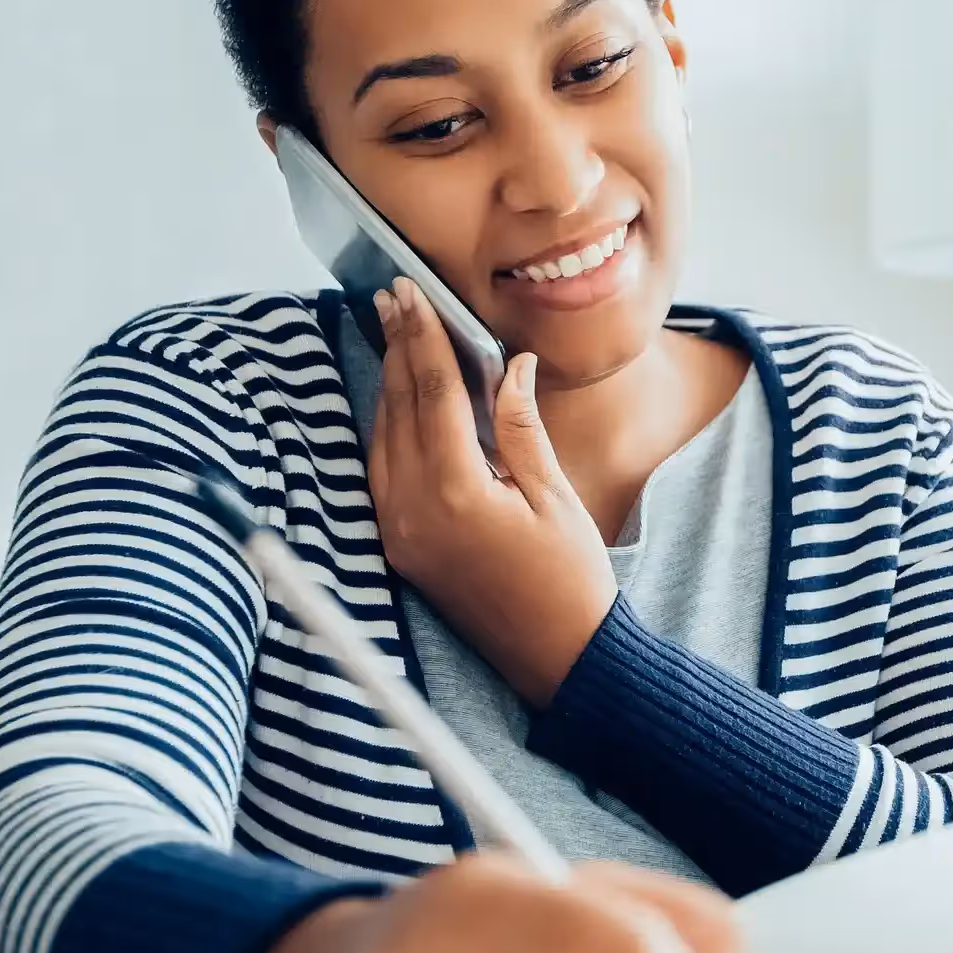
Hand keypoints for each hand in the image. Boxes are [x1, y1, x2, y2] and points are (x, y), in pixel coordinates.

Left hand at [367, 277, 618, 703]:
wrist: (561, 660)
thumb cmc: (570, 581)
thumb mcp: (554, 495)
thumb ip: (521, 426)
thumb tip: (509, 365)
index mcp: (455, 493)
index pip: (430, 393)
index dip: (421, 337)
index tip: (410, 292)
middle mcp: (413, 512)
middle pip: (397, 409)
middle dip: (397, 349)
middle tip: (393, 297)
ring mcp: (401, 534)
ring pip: (382, 438)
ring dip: (389, 385)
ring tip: (395, 336)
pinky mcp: (402, 550)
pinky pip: (382, 473)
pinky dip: (390, 429)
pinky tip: (400, 402)